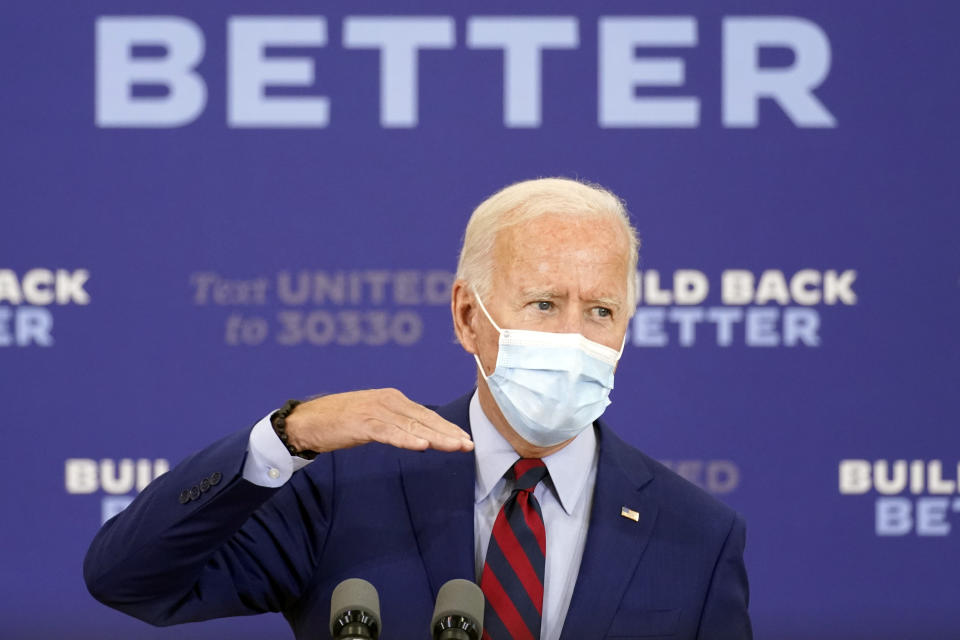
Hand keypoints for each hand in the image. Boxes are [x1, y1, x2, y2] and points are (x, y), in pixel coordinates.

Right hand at [283, 389, 473, 453]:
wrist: (307, 421)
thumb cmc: (340, 422)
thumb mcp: (373, 420)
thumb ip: (395, 424)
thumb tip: (417, 436)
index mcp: (393, 399)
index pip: (426, 415)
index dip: (446, 427)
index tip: (465, 438)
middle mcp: (388, 401)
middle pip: (424, 419)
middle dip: (448, 432)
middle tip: (469, 444)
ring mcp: (376, 411)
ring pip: (412, 426)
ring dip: (436, 438)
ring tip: (455, 446)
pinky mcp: (362, 423)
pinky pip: (389, 433)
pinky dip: (407, 440)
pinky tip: (422, 447)